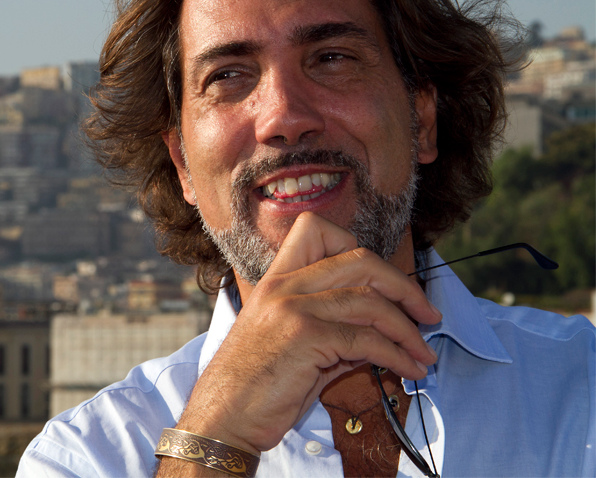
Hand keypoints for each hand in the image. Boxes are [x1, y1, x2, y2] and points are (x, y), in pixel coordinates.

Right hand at [172, 212, 440, 454]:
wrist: (222, 418)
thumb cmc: (254, 386)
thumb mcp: (289, 342)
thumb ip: (330, 326)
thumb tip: (380, 332)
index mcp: (275, 280)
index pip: (316, 230)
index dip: (356, 246)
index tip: (381, 279)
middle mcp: (284, 285)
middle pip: (360, 260)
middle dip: (403, 287)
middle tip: (426, 313)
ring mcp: (293, 308)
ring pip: (371, 301)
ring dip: (408, 329)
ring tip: (423, 353)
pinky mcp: (306, 337)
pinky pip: (367, 340)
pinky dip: (397, 355)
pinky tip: (407, 369)